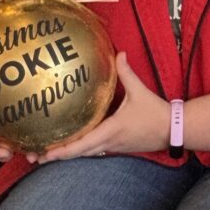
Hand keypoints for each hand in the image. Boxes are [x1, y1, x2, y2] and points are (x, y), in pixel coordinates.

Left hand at [35, 52, 167, 163]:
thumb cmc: (156, 113)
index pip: (82, 144)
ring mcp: (113, 146)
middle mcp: (109, 142)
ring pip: (85, 154)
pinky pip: (94, 150)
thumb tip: (118, 53)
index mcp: (111, 130)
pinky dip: (79, 150)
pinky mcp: (117, 146)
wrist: (174, 130)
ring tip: (47, 153)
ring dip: (67, 154)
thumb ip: (126, 73)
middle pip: (78, 153)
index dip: (63, 150)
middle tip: (35, 156)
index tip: (46, 153)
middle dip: (57, 155)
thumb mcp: (140, 91)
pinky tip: (70, 145)